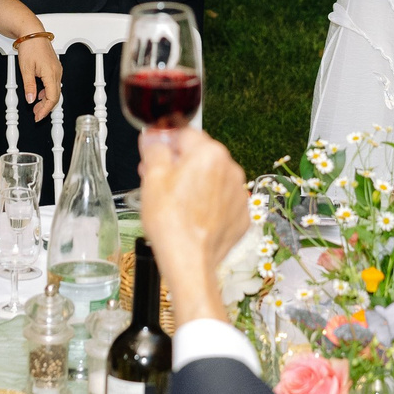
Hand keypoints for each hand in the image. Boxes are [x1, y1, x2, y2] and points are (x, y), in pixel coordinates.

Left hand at [17, 35, 62, 120]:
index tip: (39, 117)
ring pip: (54, 90)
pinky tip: (38, 95)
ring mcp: (56, 70)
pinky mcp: (54, 67)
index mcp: (51, 73)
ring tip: (36, 107)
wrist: (32, 33)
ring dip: (46, 100)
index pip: (52, 98)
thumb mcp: (26, 69)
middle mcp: (57, 72)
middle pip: (55, 96)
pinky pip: (53, 83)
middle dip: (46, 107)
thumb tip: (31, 100)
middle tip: (36, 115)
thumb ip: (29, 86)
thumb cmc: (30, 47)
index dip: (46, 110)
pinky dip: (46, 92)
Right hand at [138, 125, 248, 324]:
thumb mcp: (152, 177)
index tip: (155, 151)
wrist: (189, 261)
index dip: (165, 141)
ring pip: (212, 178)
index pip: (184, 133)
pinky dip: (208, 203)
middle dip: (179, 164)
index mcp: (209, 154)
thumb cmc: (172, 223)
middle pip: (200, 155)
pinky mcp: (241, 215)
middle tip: (158, 180)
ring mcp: (238, 193)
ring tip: (174, 202)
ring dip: (195, 183)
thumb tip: (154, 139)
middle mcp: (230, 169)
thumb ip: (154, 148)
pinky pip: (222, 200)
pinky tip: (191, 216)